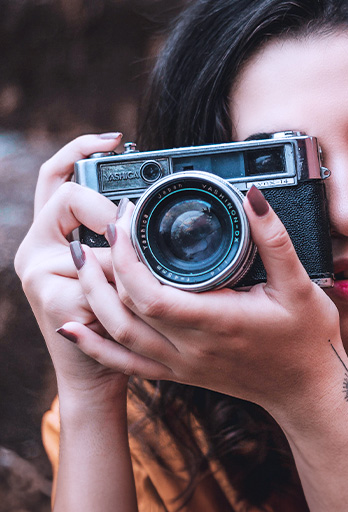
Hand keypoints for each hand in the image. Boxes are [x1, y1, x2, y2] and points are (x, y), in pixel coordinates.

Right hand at [14, 133, 127, 403]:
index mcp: (50, 234)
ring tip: (134, 281)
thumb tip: (147, 206)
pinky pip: (98, 276)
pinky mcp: (51, 298)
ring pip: (86, 238)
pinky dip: (121, 287)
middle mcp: (36, 250)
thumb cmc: (116, 314)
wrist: (97, 372)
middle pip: (65, 197)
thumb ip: (120, 235)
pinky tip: (129, 304)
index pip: (55, 176)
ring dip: (119, 259)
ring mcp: (38, 274)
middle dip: (104, 208)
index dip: (80, 150)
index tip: (116, 139)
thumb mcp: (116, 267)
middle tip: (128, 228)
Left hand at [62, 188, 342, 425]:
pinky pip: (126, 363)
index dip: (127, 258)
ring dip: (93, 297)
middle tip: (99, 228)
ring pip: (119, 335)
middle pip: (125, 311)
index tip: (123, 222)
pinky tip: (73, 326)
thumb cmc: (307, 338)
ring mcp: (181, 364)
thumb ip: (273, 238)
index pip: (151, 295)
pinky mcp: (179, 373)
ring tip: (82, 260)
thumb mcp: (299, 283)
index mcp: (216, 322)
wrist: (308, 392)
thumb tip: (252, 196)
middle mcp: (191, 348)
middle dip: (103, 267)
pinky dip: (95, 344)